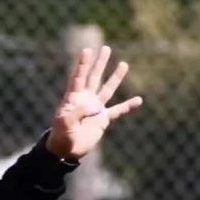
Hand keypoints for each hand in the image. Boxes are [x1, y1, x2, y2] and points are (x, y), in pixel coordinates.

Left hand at [47, 45, 142, 160]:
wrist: (66, 151)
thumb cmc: (61, 136)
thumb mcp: (64, 124)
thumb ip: (77, 113)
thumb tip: (94, 107)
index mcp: (73, 98)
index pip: (79, 78)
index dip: (83, 64)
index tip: (87, 50)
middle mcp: (85, 100)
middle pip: (94, 78)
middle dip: (100, 63)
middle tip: (106, 49)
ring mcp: (95, 109)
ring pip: (107, 89)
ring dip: (115, 77)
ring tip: (123, 64)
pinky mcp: (103, 119)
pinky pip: (118, 111)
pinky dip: (128, 106)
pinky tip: (138, 100)